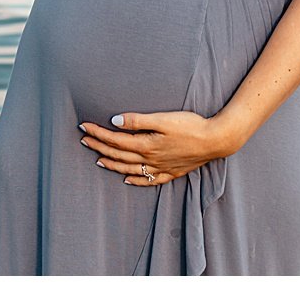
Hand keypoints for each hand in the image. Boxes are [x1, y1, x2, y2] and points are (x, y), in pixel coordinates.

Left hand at [79, 110, 241, 186]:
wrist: (216, 140)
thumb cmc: (190, 125)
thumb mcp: (163, 119)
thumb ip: (138, 120)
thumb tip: (115, 121)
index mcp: (146, 145)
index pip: (115, 139)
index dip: (98, 133)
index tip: (84, 126)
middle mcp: (151, 159)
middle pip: (119, 155)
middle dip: (99, 146)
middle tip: (84, 140)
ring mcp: (161, 167)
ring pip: (130, 169)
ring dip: (113, 164)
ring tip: (98, 160)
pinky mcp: (172, 171)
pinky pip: (149, 180)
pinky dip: (136, 180)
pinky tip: (128, 180)